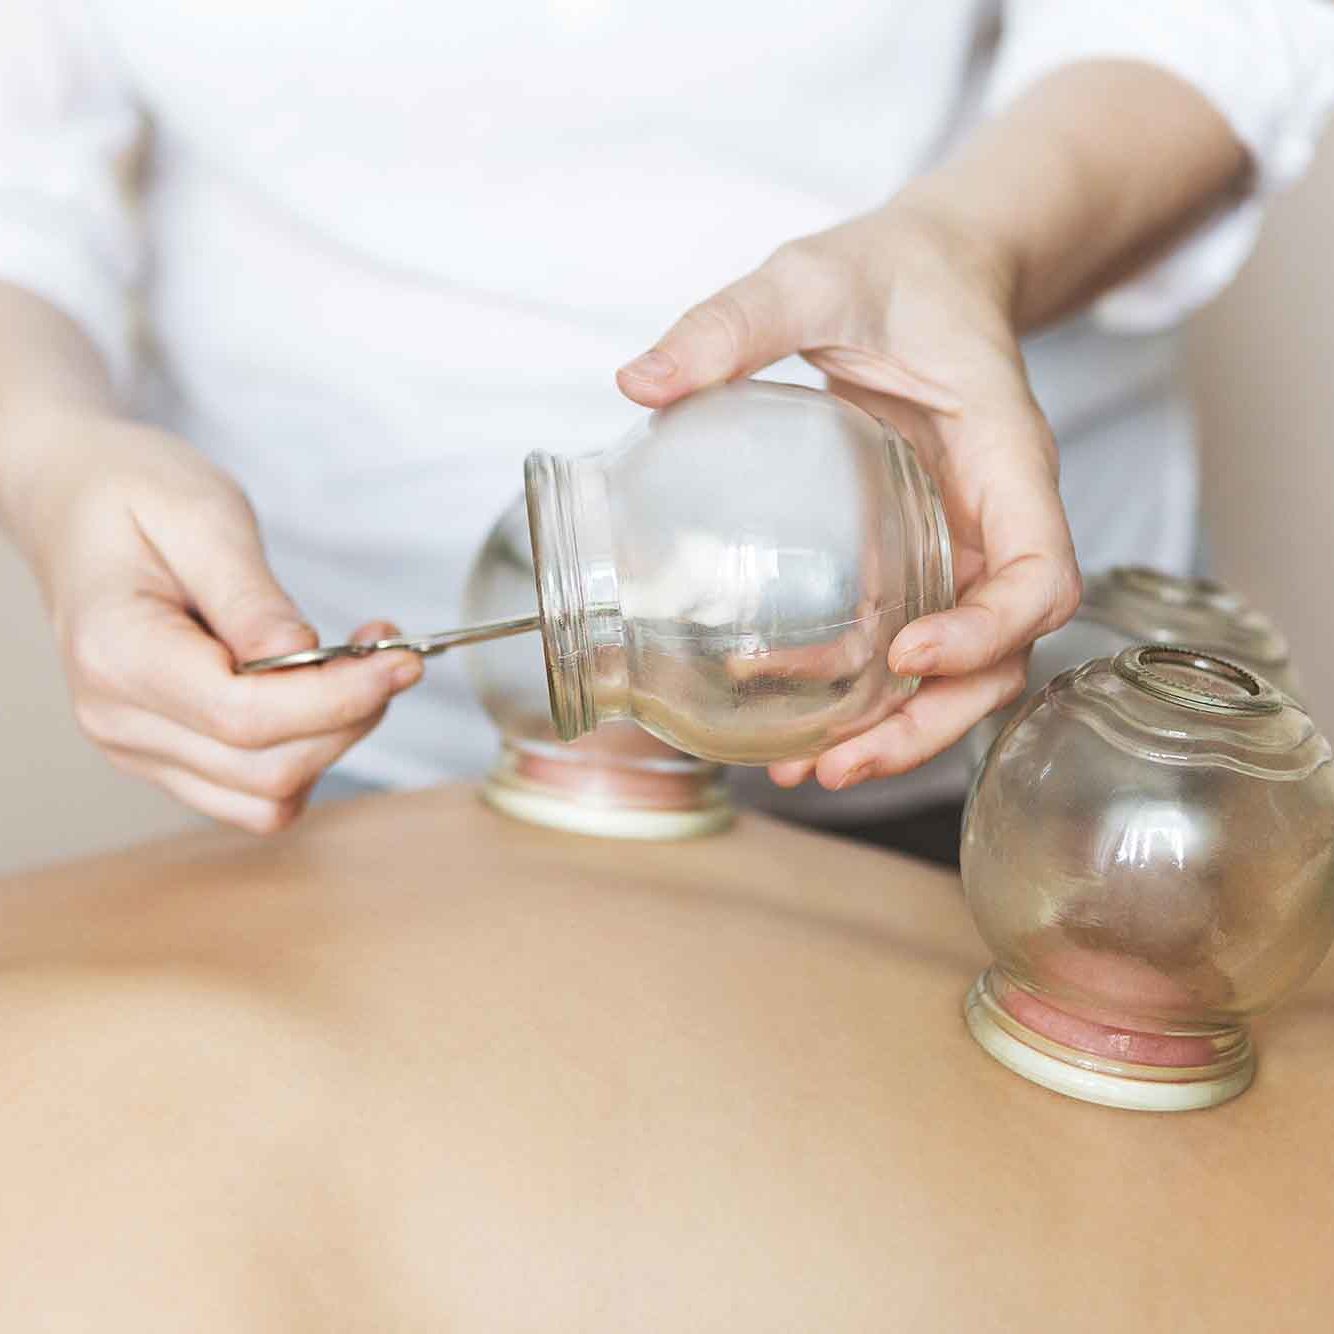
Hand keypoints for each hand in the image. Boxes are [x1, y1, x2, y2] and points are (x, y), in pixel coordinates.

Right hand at [15, 410, 420, 830]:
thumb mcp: (201, 516)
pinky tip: (324, 697)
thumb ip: (251, 596)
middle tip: (391, 654)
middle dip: (348, 718)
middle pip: (264, 769)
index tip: (401, 662)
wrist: (81, 506)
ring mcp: (138, 747)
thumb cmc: (135, 498)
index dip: (337, 699)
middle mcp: (118, 719)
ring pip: (266, 798)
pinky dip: (306, 758)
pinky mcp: (168, 757)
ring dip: (335, 742)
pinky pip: (253, 796)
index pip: (244, 716)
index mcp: (117, 653)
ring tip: (360, 669)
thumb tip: (306, 655)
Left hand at [616, 203, 1080, 789]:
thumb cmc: (893, 274)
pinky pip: (916, 641)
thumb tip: (640, 382)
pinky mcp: (923, 555)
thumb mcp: (811, 278)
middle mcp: (994, 518)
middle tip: (839, 764)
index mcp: (1004, 457)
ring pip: (966, 669)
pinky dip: (872, 694)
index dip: (989, 632)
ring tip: (812, 771)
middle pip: (1004, 654)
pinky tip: (803, 725)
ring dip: (902, 730)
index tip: (908, 655)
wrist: (929, 272)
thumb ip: (735, 323)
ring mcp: (962, 544)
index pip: (1038, 573)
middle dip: (933, 721)